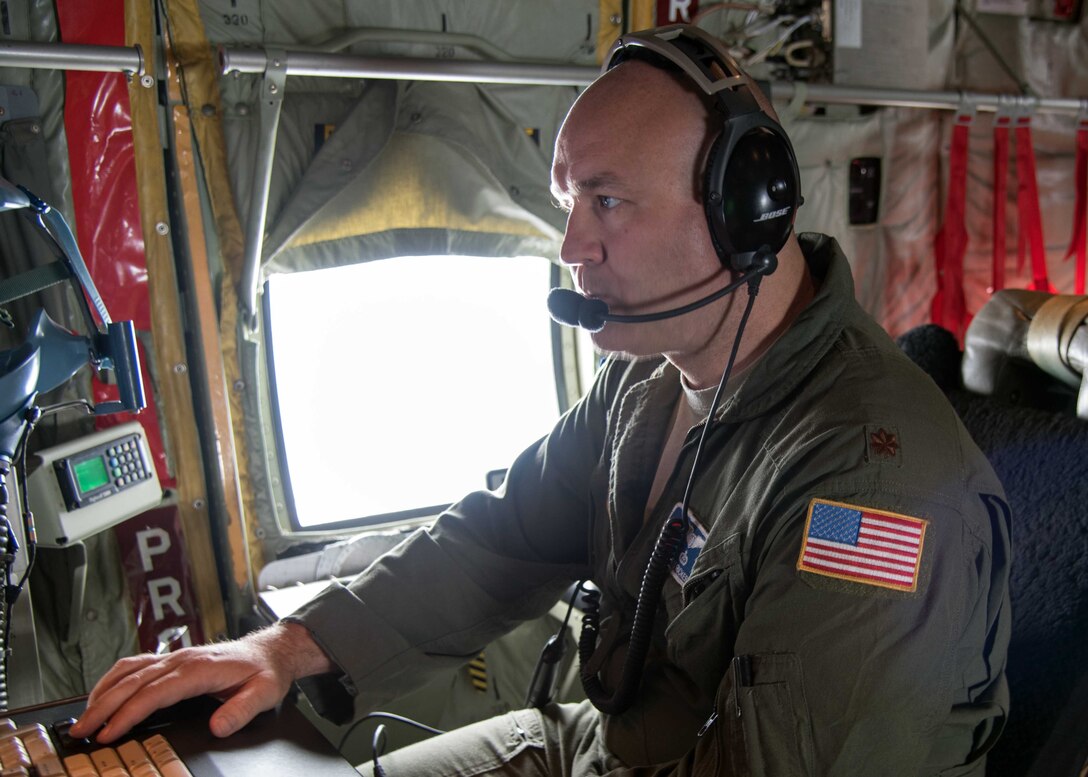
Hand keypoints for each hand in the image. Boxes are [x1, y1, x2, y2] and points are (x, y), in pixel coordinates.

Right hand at [70, 621, 333, 743]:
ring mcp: (176, 657)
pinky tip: (102, 693)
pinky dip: (114, 679)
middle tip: (82, 731)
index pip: (155, 692)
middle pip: (134, 683)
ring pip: (130, 671)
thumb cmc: (265, 672)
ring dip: (103, 692)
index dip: (129, 713)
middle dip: (104, 707)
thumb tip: (218, 726)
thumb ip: (241, 711)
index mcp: (200, 669)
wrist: (270, 651)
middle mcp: (183, 659)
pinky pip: (136, 664)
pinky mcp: (173, 659)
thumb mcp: (264, 694)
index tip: (109, 733)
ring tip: (84, 716)